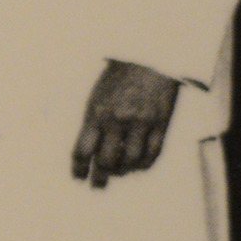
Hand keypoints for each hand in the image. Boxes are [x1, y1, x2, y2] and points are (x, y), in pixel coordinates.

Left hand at [72, 60, 183, 185]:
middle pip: (106, 162)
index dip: (79, 169)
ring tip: (118, 173)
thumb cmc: (119, 75)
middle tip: (98, 184)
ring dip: (123, 171)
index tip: (79, 177)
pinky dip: (144, 164)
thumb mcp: (97, 96)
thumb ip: (93, 121)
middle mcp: (117, 121)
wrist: (149, 56)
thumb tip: (91, 150)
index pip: (82, 151)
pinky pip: (152, 154)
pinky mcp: (161, 124)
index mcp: (96, 113)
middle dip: (100, 177)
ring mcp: (141, 123)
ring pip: (130, 162)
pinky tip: (137, 165)